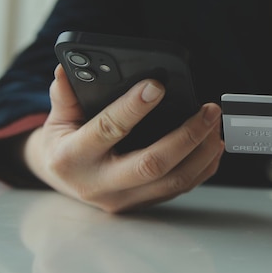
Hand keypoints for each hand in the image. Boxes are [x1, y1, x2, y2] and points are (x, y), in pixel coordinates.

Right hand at [23, 65, 223, 212]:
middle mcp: (100, 183)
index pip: (108, 130)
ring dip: (202, 152)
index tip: (157, 86)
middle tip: (208, 111)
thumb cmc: (63, 143)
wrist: (63, 181)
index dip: (133, 107)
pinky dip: (203, 167)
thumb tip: (66, 69)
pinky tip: (213, 145)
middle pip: (152, 164)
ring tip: (215, 124)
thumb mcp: (56, 118)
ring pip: (174, 180)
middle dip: (186, 136)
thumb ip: (64, 94)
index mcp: (73, 158)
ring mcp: (124, 199)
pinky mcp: (143, 204)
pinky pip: (181, 188)